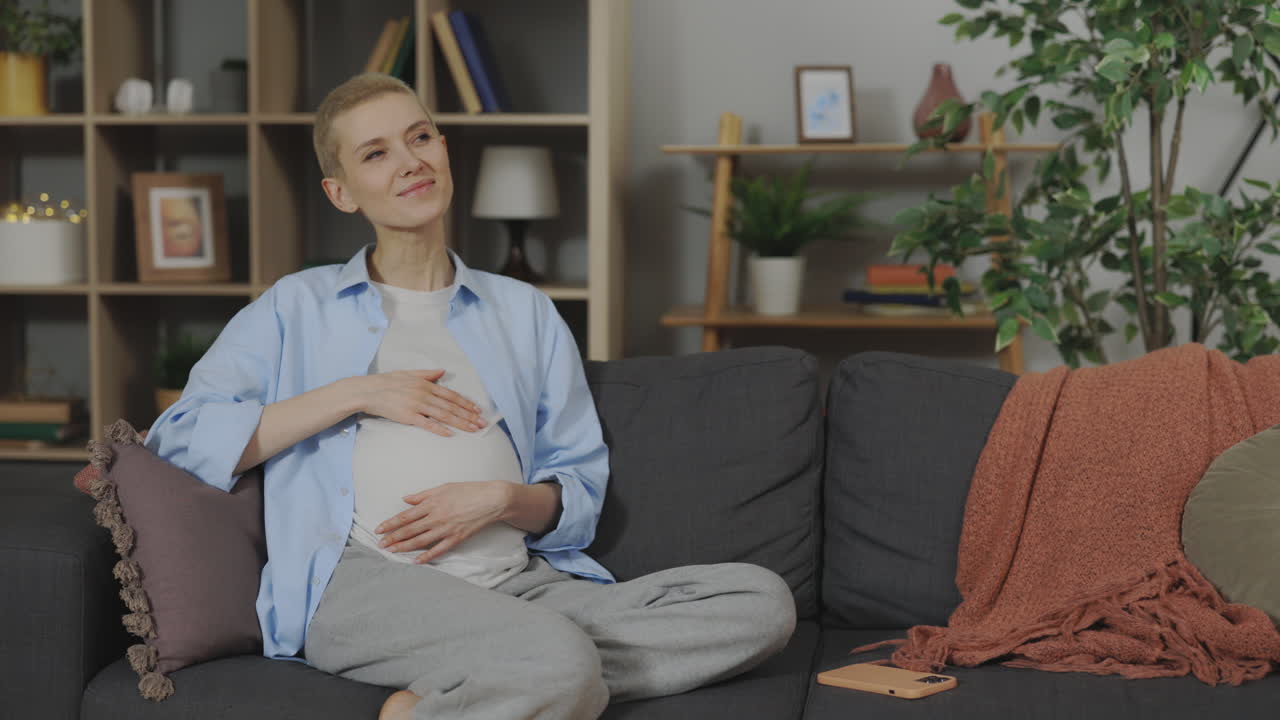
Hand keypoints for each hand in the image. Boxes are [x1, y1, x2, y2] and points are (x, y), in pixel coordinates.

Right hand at [353, 369, 485, 436]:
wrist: (368, 391)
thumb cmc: (388, 382)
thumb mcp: (409, 373)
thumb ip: (427, 374)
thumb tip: (443, 371)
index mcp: (426, 384)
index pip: (451, 395)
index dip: (466, 403)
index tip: (477, 410)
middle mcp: (424, 394)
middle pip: (451, 407)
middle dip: (469, 416)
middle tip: (482, 424)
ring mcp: (417, 405)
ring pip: (443, 415)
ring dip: (460, 423)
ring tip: (473, 430)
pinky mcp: (408, 416)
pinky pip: (427, 424)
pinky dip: (439, 429)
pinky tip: (450, 434)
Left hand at [376, 481, 513, 563]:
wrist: (492, 499)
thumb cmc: (468, 490)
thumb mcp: (443, 487)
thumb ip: (423, 495)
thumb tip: (405, 499)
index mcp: (432, 503)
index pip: (405, 516)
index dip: (390, 524)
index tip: (379, 529)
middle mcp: (436, 517)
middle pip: (409, 530)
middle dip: (392, 538)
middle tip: (380, 544)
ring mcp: (446, 529)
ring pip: (420, 541)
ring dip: (404, 547)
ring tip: (391, 552)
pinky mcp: (457, 537)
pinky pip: (438, 549)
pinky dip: (426, 556)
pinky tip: (416, 561)